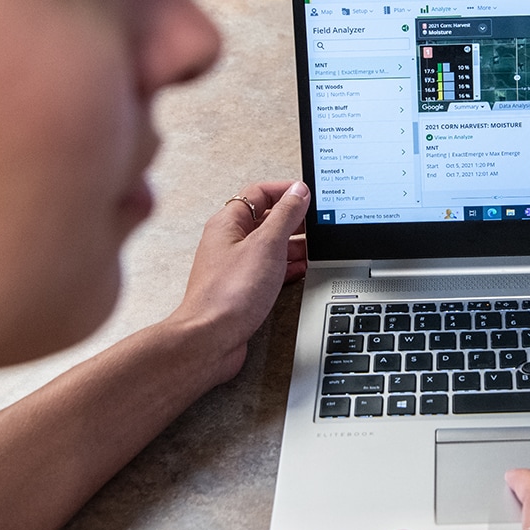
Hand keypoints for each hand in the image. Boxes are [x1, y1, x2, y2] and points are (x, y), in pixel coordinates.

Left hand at [168, 180, 308, 384]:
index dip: (286, 190)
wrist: (211, 339)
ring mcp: (236, 266)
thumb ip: (285, 216)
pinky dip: (287, 266)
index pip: (259, 192)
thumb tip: (299, 192)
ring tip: (315, 247)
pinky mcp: (243, 288)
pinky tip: (301, 269)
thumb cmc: (229, 295)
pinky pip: (269, 269)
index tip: (309, 195)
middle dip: (294, 219)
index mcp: (228, 223)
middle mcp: (229, 242)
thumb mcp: (266, 245)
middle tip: (317, 223)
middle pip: (265, 218)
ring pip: (269, 245)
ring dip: (293, 245)